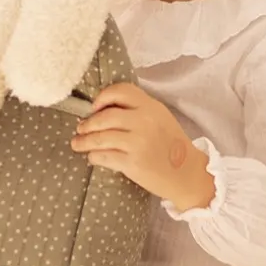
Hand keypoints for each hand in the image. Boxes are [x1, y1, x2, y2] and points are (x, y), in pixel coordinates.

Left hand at [70, 83, 215, 212]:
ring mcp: (138, 142)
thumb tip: (103, 110)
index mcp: (151, 106)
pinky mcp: (133, 163)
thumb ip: (138, 110)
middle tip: (80, 128)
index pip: (121, 91)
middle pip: (105, 116)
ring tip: (77, 144)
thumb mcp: (160, 118)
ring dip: (84, 141)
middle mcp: (144, 121)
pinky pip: (104, 156)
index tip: (94, 107)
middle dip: (87, 123)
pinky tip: (92, 157)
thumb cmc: (171, 146)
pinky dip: (94, 156)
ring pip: (100, 137)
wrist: (187, 174)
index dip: (103, 97)